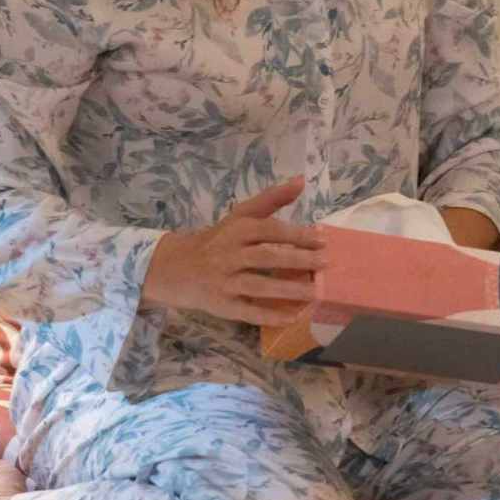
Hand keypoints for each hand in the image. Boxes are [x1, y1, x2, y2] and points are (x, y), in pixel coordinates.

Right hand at [142, 177, 327, 325]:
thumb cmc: (216, 240)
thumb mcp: (239, 217)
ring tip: (316, 293)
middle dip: (298, 260)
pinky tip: (292, 318)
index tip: (323, 240)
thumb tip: (302, 181)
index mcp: (236, 230)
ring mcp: (224, 281)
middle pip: (267, 257)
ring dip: (288, 290)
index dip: (297, 235)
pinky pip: (248, 311)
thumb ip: (271, 200)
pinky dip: (269, 316)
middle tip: (326, 264)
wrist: (173, 268)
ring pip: (259, 285)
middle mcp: (229, 254)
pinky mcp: (221, 305)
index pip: (270, 230)